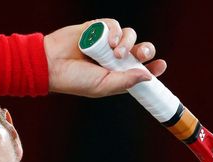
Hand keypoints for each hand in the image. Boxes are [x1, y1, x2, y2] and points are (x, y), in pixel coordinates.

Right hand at [44, 19, 166, 96]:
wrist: (51, 64)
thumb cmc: (75, 80)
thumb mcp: (103, 86)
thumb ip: (126, 81)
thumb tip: (148, 76)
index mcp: (117, 74)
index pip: (141, 69)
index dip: (153, 67)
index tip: (161, 65)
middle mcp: (114, 58)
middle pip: (139, 49)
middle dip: (145, 50)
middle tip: (141, 54)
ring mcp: (106, 43)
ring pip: (129, 35)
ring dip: (127, 43)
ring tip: (115, 52)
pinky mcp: (97, 29)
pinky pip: (114, 25)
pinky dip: (114, 31)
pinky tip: (107, 41)